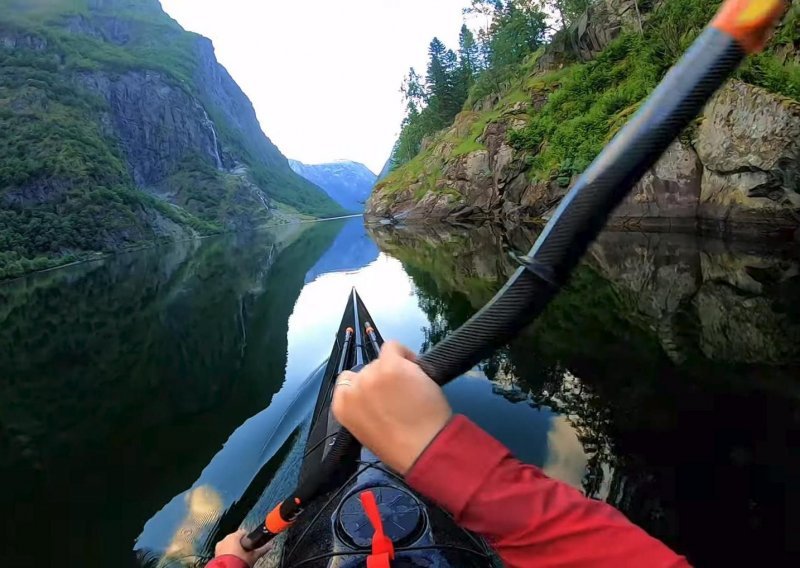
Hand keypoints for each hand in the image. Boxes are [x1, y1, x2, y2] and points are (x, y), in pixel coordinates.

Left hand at [214, 529, 272, 566]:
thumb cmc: (239, 562)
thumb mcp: (252, 556)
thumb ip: (262, 550)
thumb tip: (270, 546)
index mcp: (234, 536)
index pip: (243, 532)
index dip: (248, 537)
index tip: (251, 544)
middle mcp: (225, 539)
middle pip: (235, 538)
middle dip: (240, 543)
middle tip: (246, 552)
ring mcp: (219, 546)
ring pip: (228, 544)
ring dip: (233, 548)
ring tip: (239, 557)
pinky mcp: (215, 553)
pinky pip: (223, 550)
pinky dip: (227, 553)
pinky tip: (232, 559)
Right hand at [332, 341, 451, 474]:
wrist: (424, 449)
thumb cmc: (401, 447)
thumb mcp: (368, 430)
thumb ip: (364, 408)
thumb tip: (376, 393)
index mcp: (342, 407)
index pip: (346, 382)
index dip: (366, 386)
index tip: (382, 394)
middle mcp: (352, 388)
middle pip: (366, 370)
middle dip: (382, 379)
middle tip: (400, 395)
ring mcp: (371, 375)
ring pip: (382, 360)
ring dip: (396, 370)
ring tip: (412, 389)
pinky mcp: (390, 365)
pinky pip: (393, 346)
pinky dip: (405, 354)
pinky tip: (416, 369)